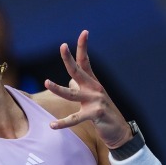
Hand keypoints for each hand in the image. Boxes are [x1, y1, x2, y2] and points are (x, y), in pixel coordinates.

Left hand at [44, 30, 131, 148]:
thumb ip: (80, 86)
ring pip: (72, 94)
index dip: (83, 47)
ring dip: (57, 88)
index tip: (84, 32)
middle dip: (68, 58)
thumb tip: (70, 79)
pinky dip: (62, 123)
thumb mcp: (91, 97)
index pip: (85, 62)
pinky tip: (51, 125)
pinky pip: (75, 118)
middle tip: (62, 46)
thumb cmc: (102, 112)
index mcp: (92, 82)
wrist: (119, 132)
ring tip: (46, 82)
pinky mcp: (94, 114)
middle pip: (78, 71)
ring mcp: (95, 101)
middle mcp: (94, 88)